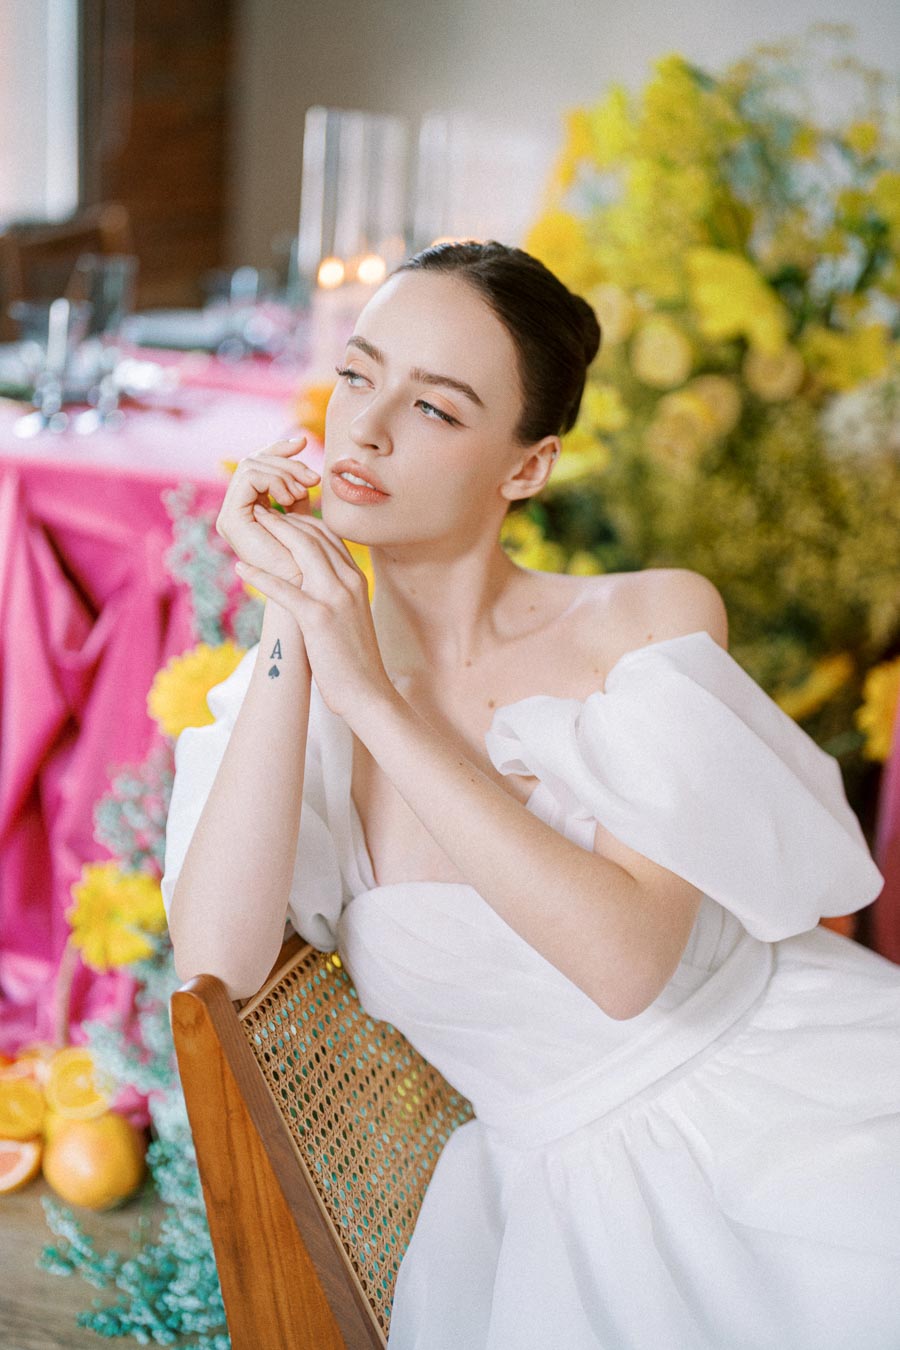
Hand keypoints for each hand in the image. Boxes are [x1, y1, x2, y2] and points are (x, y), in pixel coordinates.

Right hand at [216, 435, 319, 581]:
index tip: (305, 442)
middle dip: (286, 462)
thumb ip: (298, 495)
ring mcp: (229, 516)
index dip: (279, 449)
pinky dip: (273, 480)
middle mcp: (236, 511)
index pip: (259, 465)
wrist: (308, 589)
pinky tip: (291, 496)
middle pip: (253, 461)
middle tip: (313, 477)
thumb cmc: (312, 560)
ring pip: (250, 465)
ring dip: (282, 472)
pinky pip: (248, 478)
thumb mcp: (306, 518)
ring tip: (304, 491)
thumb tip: (304, 469)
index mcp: (251, 507)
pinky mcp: (229, 521)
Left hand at [235, 508, 394, 721]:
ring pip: (302, 550)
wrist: (368, 692)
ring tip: (252, 521)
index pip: (329, 536)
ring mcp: (335, 597)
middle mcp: (349, 581)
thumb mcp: (352, 616)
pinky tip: (240, 568)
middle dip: (286, 518)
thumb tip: (316, 586)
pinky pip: (284, 588)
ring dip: (274, 532)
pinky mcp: (317, 618)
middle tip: (262, 508)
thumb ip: (339, 594)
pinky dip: (260, 575)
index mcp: (357, 579)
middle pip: (315, 535)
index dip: (303, 520)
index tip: (282, 515)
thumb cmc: (355, 660)